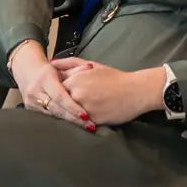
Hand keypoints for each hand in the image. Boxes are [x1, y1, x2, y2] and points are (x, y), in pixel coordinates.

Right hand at [10, 46, 92, 129]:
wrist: (25, 69)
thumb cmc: (47, 68)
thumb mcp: (60, 66)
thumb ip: (74, 69)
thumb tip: (90, 68)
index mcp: (44, 78)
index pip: (60, 96)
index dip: (72, 107)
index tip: (85, 116)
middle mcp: (35, 91)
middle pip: (57, 109)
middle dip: (74, 119)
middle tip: (90, 126)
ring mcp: (30, 101)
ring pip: (53, 114)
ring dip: (70, 122)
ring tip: (86, 127)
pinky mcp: (29, 107)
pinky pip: (48, 115)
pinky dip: (61, 119)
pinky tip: (73, 124)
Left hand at [49, 59, 173, 125]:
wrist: (135, 91)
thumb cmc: (113, 77)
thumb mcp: (91, 65)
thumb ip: (69, 63)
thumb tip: (51, 63)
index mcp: (74, 80)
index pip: (54, 88)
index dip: (54, 91)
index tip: (53, 94)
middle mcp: (76, 95)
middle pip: (59, 103)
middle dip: (57, 105)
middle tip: (56, 107)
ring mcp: (83, 109)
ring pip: (67, 114)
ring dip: (66, 115)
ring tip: (69, 114)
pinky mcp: (92, 121)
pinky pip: (79, 123)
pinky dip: (78, 122)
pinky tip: (80, 121)